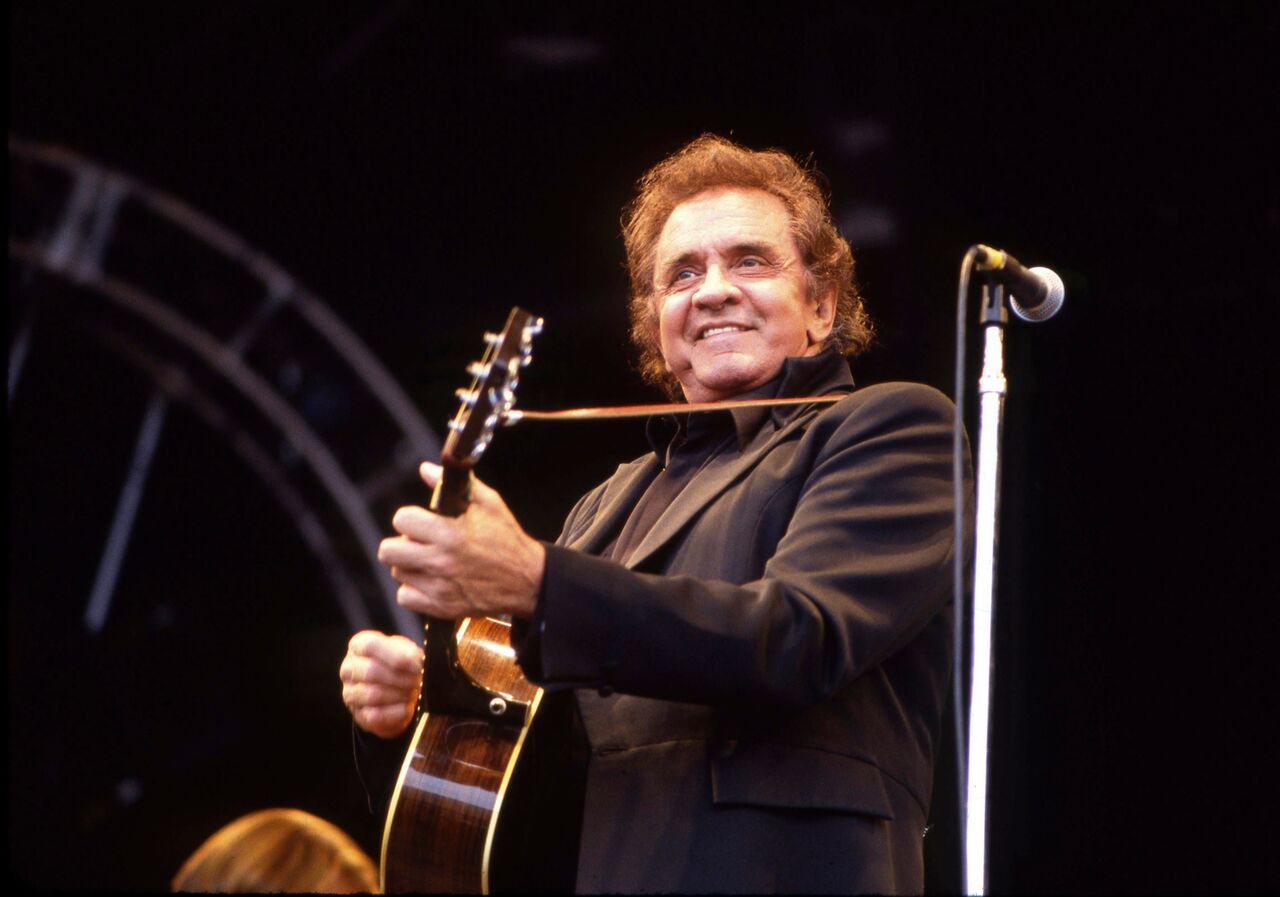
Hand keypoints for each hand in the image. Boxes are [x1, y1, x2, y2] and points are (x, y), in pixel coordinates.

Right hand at [339, 630, 423, 738]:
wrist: (399, 694)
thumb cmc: (401, 667)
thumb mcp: (407, 652)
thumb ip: (408, 653)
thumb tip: (411, 661)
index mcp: (358, 646)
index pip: (369, 646)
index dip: (395, 656)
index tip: (416, 665)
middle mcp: (349, 669)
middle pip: (371, 671)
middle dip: (400, 678)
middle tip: (417, 681)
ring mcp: (350, 693)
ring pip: (373, 695)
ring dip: (399, 695)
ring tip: (412, 692)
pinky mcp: (358, 715)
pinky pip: (375, 715)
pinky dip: (395, 712)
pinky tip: (406, 707)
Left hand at [378, 462, 544, 620]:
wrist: (526, 580)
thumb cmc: (507, 539)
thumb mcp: (489, 504)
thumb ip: (454, 486)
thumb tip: (425, 470)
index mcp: (450, 533)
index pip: (402, 520)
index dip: (409, 518)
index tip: (420, 522)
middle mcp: (440, 561)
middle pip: (388, 551)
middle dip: (400, 543)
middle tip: (417, 543)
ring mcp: (439, 587)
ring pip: (397, 573)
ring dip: (409, 566)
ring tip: (429, 561)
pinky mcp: (440, 607)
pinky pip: (405, 597)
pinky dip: (414, 589)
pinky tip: (431, 580)